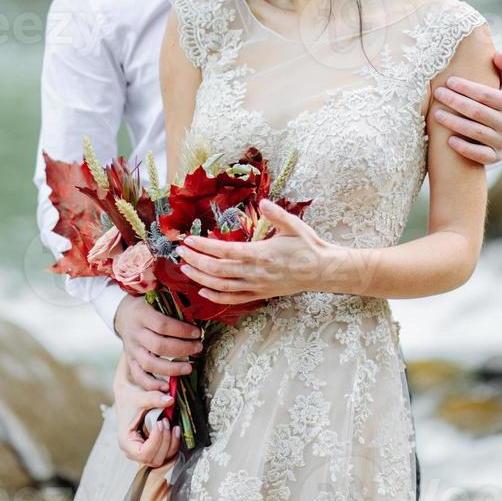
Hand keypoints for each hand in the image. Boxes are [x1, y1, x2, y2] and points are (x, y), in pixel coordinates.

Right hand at [114, 294, 202, 391]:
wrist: (123, 313)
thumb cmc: (147, 303)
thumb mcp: (157, 295)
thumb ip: (172, 300)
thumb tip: (197, 304)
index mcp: (141, 314)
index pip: (162, 324)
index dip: (182, 330)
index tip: (198, 332)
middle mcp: (135, 333)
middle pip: (158, 345)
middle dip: (182, 349)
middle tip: (199, 348)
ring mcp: (131, 349)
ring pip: (149, 363)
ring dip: (172, 369)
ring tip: (190, 368)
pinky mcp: (130, 361)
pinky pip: (139, 376)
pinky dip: (153, 385)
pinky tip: (168, 388)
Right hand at [114, 353, 180, 464]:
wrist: (128, 393)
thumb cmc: (130, 396)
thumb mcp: (140, 396)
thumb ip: (154, 398)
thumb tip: (170, 400)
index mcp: (126, 442)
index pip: (143, 454)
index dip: (155, 441)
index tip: (159, 423)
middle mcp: (134, 451)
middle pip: (155, 460)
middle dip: (165, 441)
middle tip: (165, 420)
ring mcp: (144, 451)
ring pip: (163, 459)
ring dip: (171, 443)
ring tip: (172, 424)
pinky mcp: (153, 447)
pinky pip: (166, 453)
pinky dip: (174, 443)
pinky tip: (175, 428)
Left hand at [176, 200, 329, 303]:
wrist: (323, 271)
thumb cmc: (308, 246)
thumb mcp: (294, 225)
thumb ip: (276, 214)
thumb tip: (263, 202)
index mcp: (261, 254)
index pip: (225, 252)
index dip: (204, 247)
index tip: (188, 240)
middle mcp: (255, 272)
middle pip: (217, 270)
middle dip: (195, 260)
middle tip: (179, 251)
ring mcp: (256, 286)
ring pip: (221, 286)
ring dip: (200, 277)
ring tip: (184, 268)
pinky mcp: (260, 294)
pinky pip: (233, 298)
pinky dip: (215, 296)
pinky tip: (202, 290)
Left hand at [434, 50, 501, 163]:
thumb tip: (497, 53)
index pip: (486, 95)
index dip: (467, 88)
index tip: (449, 81)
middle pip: (478, 112)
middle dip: (456, 102)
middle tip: (438, 93)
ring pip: (476, 132)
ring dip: (455, 123)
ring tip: (436, 115)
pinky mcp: (495, 156)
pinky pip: (480, 155)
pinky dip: (465, 148)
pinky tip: (449, 141)